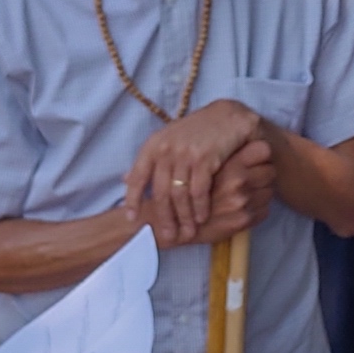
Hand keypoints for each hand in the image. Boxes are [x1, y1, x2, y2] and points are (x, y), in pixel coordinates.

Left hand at [125, 100, 263, 246]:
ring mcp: (186, 154)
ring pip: (180, 195)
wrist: (228, 116)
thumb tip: (125, 179)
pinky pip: (199, 191)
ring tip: (188, 232)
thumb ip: (149, 161)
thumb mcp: (168, 140)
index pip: (137, 177)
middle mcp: (166, 149)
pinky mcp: (206, 158)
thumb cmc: (196, 131)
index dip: (133, 200)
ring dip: (184, 217)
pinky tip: (202, 217)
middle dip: (164, 218)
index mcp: (153, 146)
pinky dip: (200, 207)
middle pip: (160, 192)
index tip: (132, 220)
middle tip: (168, 236)